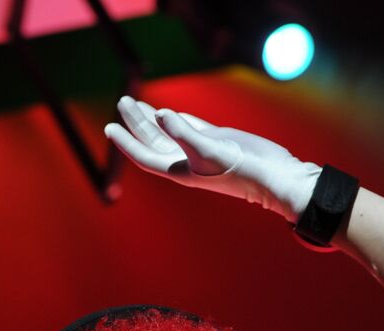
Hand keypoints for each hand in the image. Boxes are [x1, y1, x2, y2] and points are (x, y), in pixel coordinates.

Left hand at [104, 96, 320, 220]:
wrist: (274, 176)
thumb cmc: (242, 170)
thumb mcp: (210, 149)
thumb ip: (184, 132)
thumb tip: (161, 114)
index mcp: (178, 169)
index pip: (143, 154)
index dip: (125, 141)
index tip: (109, 126)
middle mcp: (184, 161)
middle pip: (151, 140)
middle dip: (136, 121)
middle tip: (123, 101)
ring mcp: (199, 151)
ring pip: (168, 132)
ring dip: (152, 118)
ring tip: (136, 104)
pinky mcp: (216, 141)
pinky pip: (189, 128)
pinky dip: (177, 119)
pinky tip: (168, 112)